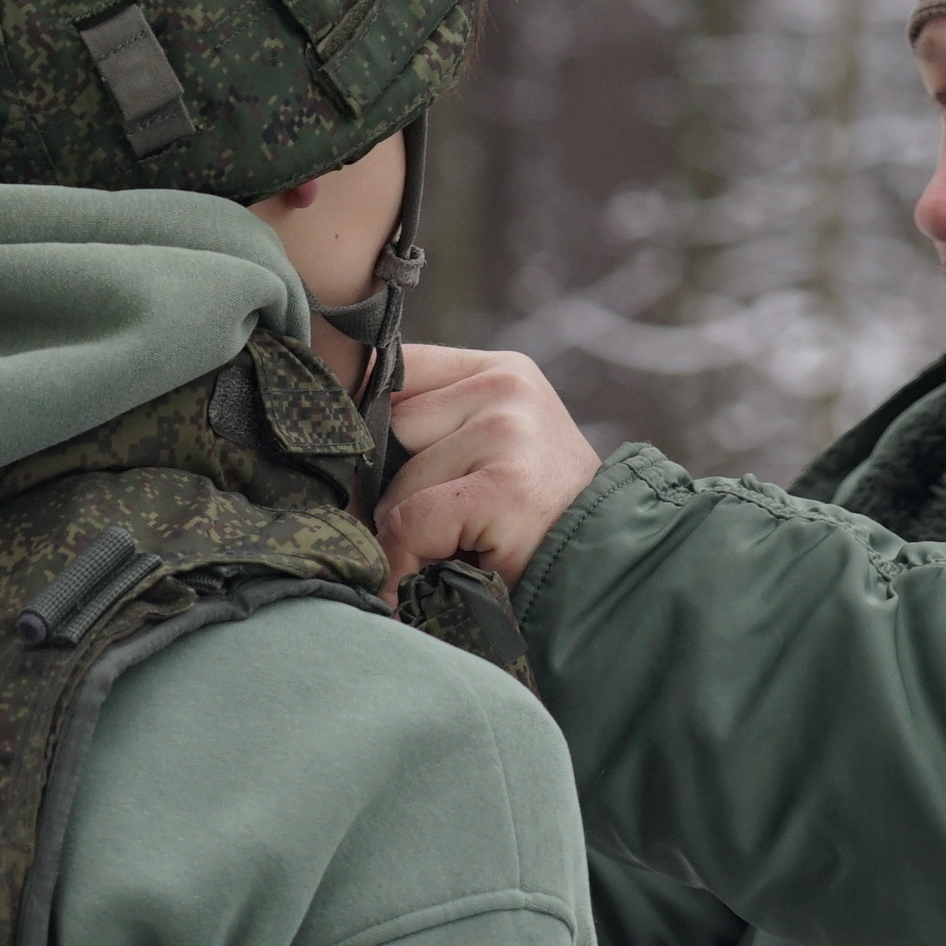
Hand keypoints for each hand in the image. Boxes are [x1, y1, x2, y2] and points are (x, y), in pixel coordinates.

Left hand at [378, 344, 601, 592]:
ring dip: (409, 530)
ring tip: (458, 549)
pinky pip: (412, 521)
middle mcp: (507, 388)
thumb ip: (433, 429)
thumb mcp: (494, 452)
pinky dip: (410, 559)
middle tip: (433, 527)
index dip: (370, 420)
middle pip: (389, 428)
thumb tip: (334, 438)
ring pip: (397, 481)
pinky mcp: (503, 488)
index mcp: (503, 372)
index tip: (370, 463)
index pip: (397, 367)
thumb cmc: (539, 522)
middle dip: (393, 486)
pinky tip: (443, 573)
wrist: (611, 577)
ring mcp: (508, 434)